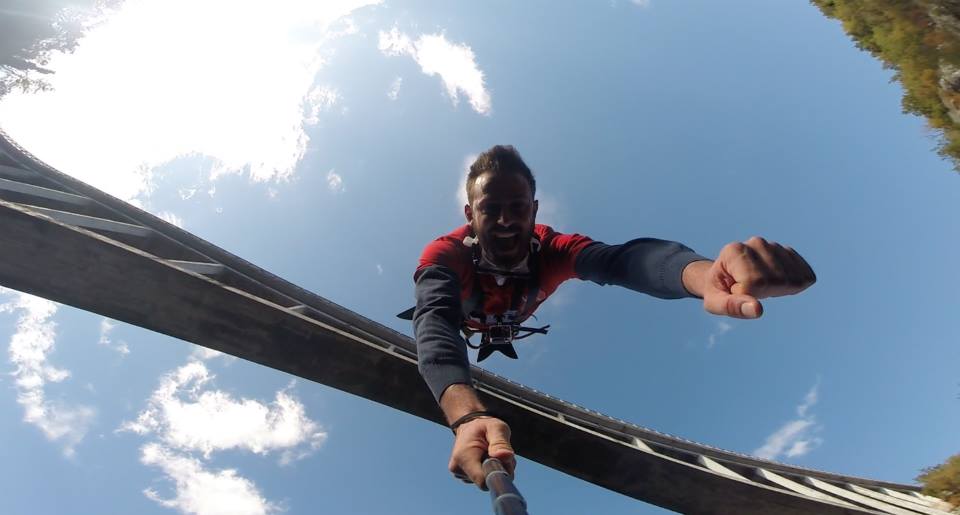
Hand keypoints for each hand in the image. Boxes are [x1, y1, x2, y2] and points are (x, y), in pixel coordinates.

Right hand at [449, 416, 514, 489]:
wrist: (470, 427)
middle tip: (500, 453)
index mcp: (463, 456)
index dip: (498, 474)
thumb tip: (506, 457)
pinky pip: (483, 480)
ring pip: (487, 482)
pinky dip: (490, 471)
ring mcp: (459, 474)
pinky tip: (487, 459)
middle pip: (487, 482)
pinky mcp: (464, 477)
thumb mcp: (496, 427)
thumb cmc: (484, 426)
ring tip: (492, 453)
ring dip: (496, 469)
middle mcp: (458, 468)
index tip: (505, 461)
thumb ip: (500, 442)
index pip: (483, 481)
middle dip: (499, 469)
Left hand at [699, 236, 815, 318]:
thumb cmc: (717, 291)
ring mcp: (773, 246)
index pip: (754, 283)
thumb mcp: (715, 302)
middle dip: (763, 293)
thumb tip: (758, 310)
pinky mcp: (787, 252)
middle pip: (776, 281)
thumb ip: (733, 307)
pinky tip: (775, 282)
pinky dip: (793, 286)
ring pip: (791, 280)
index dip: (745, 295)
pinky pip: (804, 275)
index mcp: (734, 252)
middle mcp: (755, 243)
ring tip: (758, 285)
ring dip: (777, 290)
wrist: (722, 276)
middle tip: (747, 289)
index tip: (733, 289)